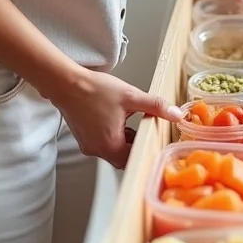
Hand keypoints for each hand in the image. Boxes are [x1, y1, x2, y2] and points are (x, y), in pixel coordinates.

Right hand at [53, 69, 182, 167]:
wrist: (66, 83)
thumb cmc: (94, 90)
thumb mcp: (131, 96)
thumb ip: (156, 106)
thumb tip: (176, 114)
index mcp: (110, 145)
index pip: (134, 160)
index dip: (147, 150)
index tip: (155, 140)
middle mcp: (98, 150)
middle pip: (124, 158)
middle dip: (136, 145)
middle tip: (144, 129)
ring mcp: (88, 146)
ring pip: (113, 151)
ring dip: (124, 140)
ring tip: (130, 121)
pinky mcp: (83, 139)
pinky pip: (103, 144)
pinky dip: (113, 136)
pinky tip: (116, 120)